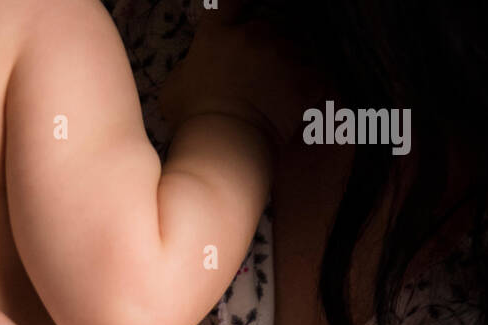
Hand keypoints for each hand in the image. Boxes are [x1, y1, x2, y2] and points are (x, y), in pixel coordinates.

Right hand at [160, 8, 317, 145]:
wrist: (224, 147)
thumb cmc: (193, 124)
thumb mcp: (173, 91)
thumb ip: (187, 68)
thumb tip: (194, 66)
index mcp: (217, 35)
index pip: (230, 1)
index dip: (239, 2)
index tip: (245, 6)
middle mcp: (251, 35)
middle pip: (265, 30)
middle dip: (263, 51)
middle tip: (256, 83)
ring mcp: (280, 55)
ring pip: (292, 52)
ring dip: (287, 70)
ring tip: (276, 100)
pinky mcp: (303, 79)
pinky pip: (314, 79)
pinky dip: (309, 91)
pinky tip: (299, 108)